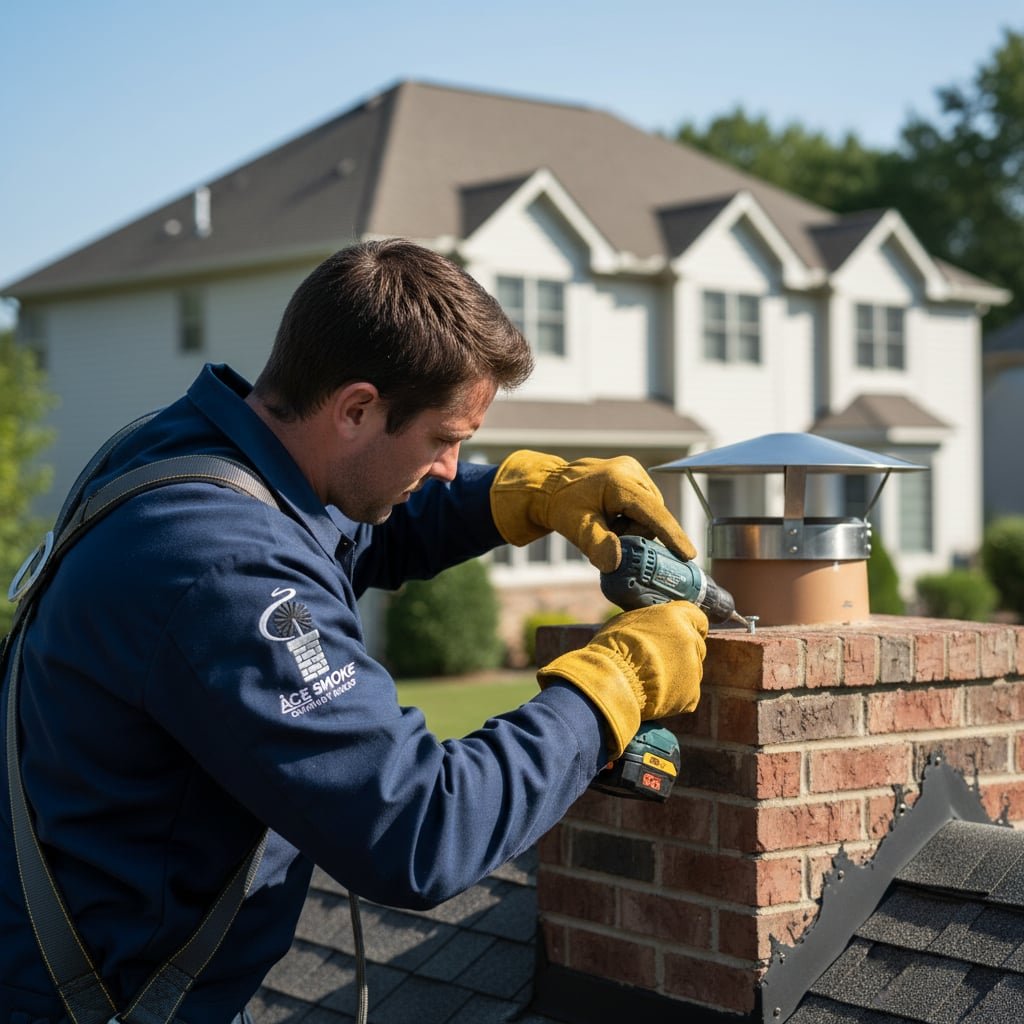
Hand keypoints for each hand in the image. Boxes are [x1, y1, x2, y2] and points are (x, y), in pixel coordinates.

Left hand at [490, 450, 696, 571]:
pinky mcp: (634, 473)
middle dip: (637, 533)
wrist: (550, 487)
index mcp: (619, 482)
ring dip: (634, 526)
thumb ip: (596, 544)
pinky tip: (613, 518)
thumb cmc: (562, 508)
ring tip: (609, 524)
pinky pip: (645, 504)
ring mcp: (634, 470)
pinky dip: (633, 517)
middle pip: (652, 515)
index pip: (653, 513)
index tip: (689, 555)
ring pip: (650, 511)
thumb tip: (616, 562)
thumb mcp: (576, 529)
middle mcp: (631, 471)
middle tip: (611, 536)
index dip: (672, 535)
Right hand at [536, 602, 707, 758]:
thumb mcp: (628, 621)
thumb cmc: (613, 647)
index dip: (689, 626)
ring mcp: (693, 668)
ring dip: (676, 675)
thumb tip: (651, 627)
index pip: (698, 618)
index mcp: (676, 617)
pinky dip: (674, 697)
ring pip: (690, 671)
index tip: (680, 635)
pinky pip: (686, 695)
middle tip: (658, 661)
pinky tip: (654, 696)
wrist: (613, 679)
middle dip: (680, 653)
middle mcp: (690, 639)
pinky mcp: (691, 694)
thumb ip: (650, 622)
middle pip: (695, 646)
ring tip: (650, 681)